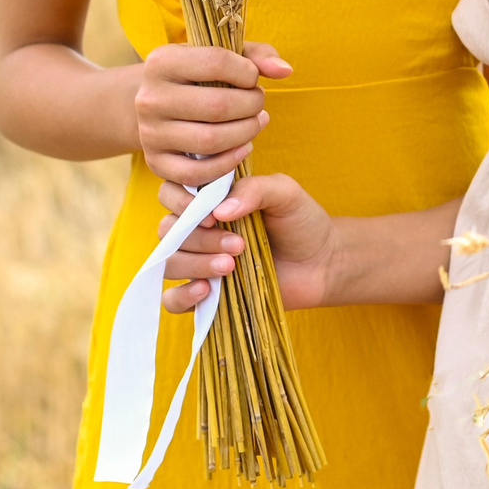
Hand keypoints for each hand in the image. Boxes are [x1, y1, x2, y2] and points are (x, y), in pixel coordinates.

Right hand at [132, 40, 290, 185]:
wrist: (159, 103)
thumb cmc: (199, 75)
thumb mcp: (223, 56)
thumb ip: (257, 56)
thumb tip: (284, 70)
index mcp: (162, 61)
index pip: (216, 62)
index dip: (247, 72)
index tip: (252, 79)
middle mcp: (149, 97)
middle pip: (217, 106)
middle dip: (251, 106)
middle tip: (258, 104)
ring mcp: (150, 133)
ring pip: (210, 141)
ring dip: (246, 133)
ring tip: (256, 122)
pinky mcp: (155, 162)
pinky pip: (197, 173)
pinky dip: (228, 164)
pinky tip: (243, 148)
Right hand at [159, 174, 338, 312]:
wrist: (321, 263)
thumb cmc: (301, 222)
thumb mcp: (284, 193)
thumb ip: (254, 189)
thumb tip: (219, 210)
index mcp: (209, 200)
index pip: (172, 193)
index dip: (183, 203)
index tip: (214, 214)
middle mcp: (197, 229)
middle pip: (168, 230)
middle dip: (199, 238)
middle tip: (238, 245)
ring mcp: (198, 262)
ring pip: (169, 261)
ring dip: (195, 264)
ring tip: (232, 266)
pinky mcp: (204, 294)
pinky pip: (172, 299)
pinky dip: (182, 295)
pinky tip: (207, 290)